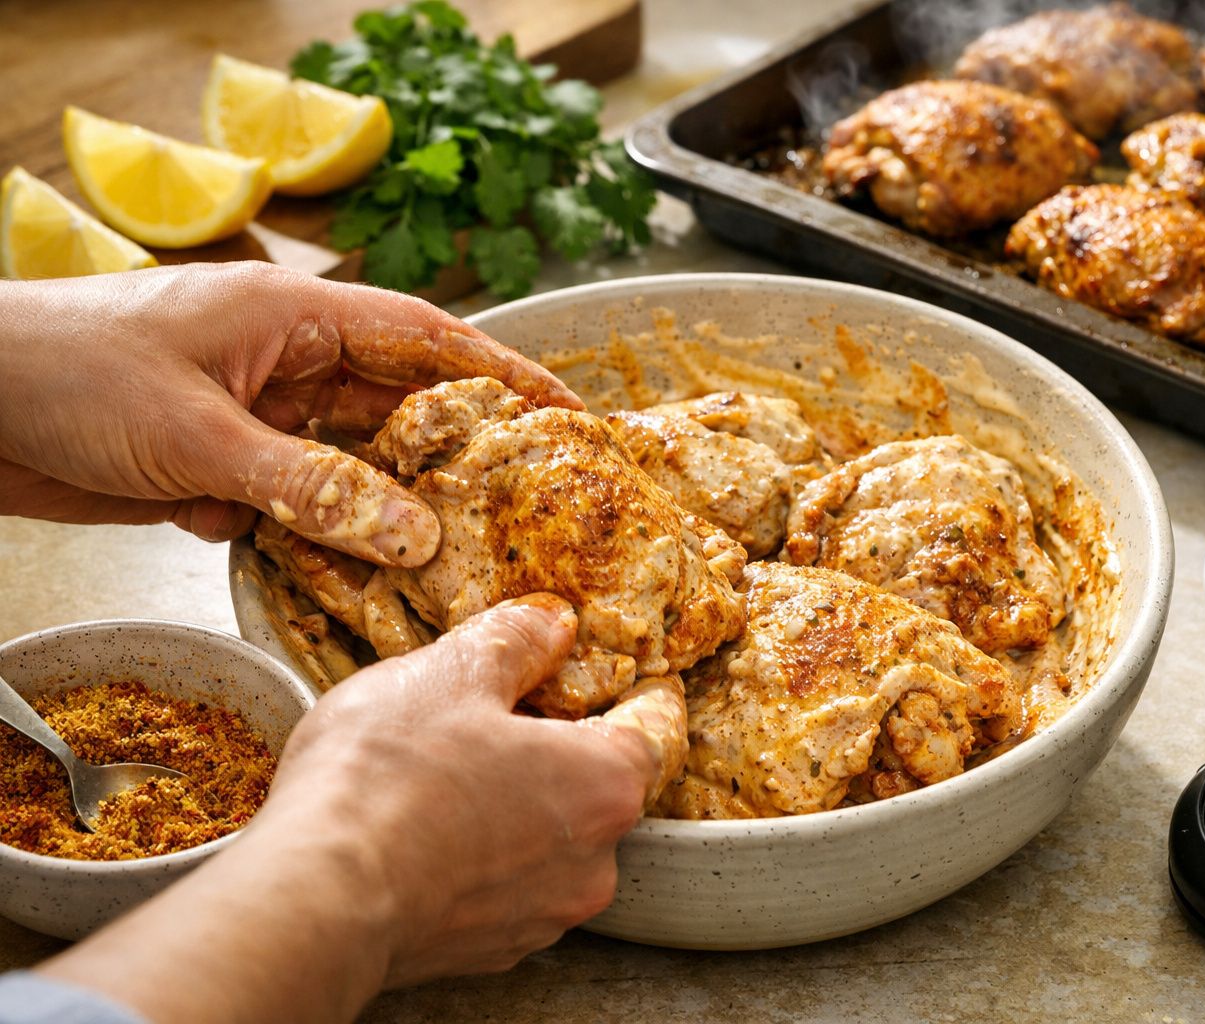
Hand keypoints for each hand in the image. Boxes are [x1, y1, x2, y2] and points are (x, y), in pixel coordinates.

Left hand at [0, 262, 580, 566]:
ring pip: (346, 469)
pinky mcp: (217, 469)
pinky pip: (291, 507)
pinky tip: (326, 572)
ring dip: (380, 513)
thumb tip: (414, 537)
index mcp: (294, 318)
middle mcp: (285, 364)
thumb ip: (309, 487)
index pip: (425, 341)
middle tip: (521, 508)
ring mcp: (252, 417)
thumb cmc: (67, 373)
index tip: (564, 410)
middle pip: (397, 411)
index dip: (501, 374)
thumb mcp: (199, 433)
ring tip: (445, 561)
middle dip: (454, 459)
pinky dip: (307, 539)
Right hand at [37, 596, 658, 1023]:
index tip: (636, 679)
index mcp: (603, 784)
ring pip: (549, 842)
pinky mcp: (489, 951)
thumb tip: (549, 625)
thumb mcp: (451, 673)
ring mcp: (542, 916)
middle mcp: (593, 862)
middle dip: (561, 750)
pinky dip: (479, 857)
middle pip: (599, 788)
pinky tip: (426, 829)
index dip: (641, 695)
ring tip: (447, 773)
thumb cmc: (388, 778)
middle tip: (504, 716)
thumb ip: (515, 641)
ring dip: (517, 807)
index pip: (655, 730)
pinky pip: (502, 887)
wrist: (315, 898)